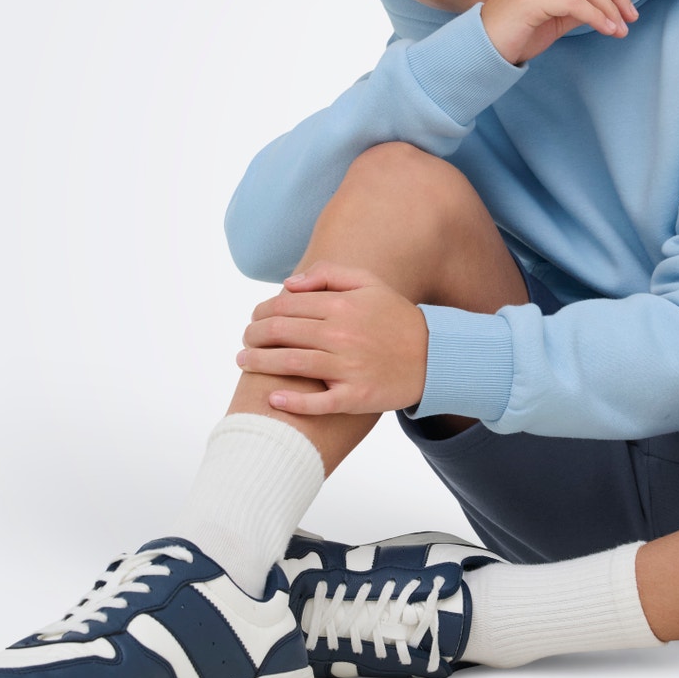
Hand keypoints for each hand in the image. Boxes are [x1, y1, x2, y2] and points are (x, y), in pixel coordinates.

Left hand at [235, 262, 427, 416]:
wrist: (434, 357)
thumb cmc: (396, 318)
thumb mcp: (369, 284)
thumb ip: (328, 274)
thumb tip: (288, 284)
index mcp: (342, 306)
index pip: (285, 306)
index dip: (261, 312)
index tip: (254, 318)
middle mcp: (342, 335)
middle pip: (281, 333)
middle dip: (253, 336)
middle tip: (245, 341)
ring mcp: (348, 368)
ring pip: (291, 364)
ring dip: (259, 363)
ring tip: (244, 363)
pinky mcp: (356, 397)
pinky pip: (317, 403)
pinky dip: (292, 402)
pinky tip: (273, 399)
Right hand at [479, 0, 638, 65]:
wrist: (482, 51)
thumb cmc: (516, 36)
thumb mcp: (554, 18)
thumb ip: (579, 6)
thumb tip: (611, 6)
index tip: (627, 5)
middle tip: (631, 17)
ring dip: (610, 8)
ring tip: (620, 29)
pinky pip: (575, 3)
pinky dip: (596, 16)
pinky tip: (606, 29)